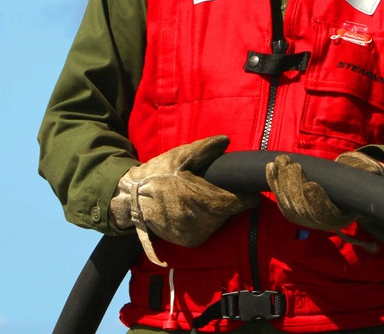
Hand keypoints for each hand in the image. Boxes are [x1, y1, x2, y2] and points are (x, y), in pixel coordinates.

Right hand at [110, 135, 249, 265]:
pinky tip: (198, 209)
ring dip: (218, 212)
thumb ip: (205, 149)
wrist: (132, 198)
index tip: (251, 188)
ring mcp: (195, 235)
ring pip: (219, 222)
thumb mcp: (181, 157)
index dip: (247, 196)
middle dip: (230, 201)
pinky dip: (207, 221)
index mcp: (202, 201)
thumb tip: (225, 140)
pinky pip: (207, 230)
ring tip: (207, 196)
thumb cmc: (159, 174)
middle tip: (223, 187)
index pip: (238, 204)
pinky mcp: (189, 242)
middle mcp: (201, 223)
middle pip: (229, 213)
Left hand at [265, 152, 383, 231]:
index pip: (325, 213)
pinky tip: (271, 167)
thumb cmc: (356, 182)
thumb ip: (370, 175)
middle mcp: (319, 222)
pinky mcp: (291, 209)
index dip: (317, 201)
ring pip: (288, 202)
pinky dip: (274, 182)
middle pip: (303, 207)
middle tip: (292, 165)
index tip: (311, 185)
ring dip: (282, 181)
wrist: (342, 191)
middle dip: (295, 185)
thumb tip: (377, 169)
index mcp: (339, 217)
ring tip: (281, 161)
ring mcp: (303, 217)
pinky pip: (279, 197)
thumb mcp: (366, 180)